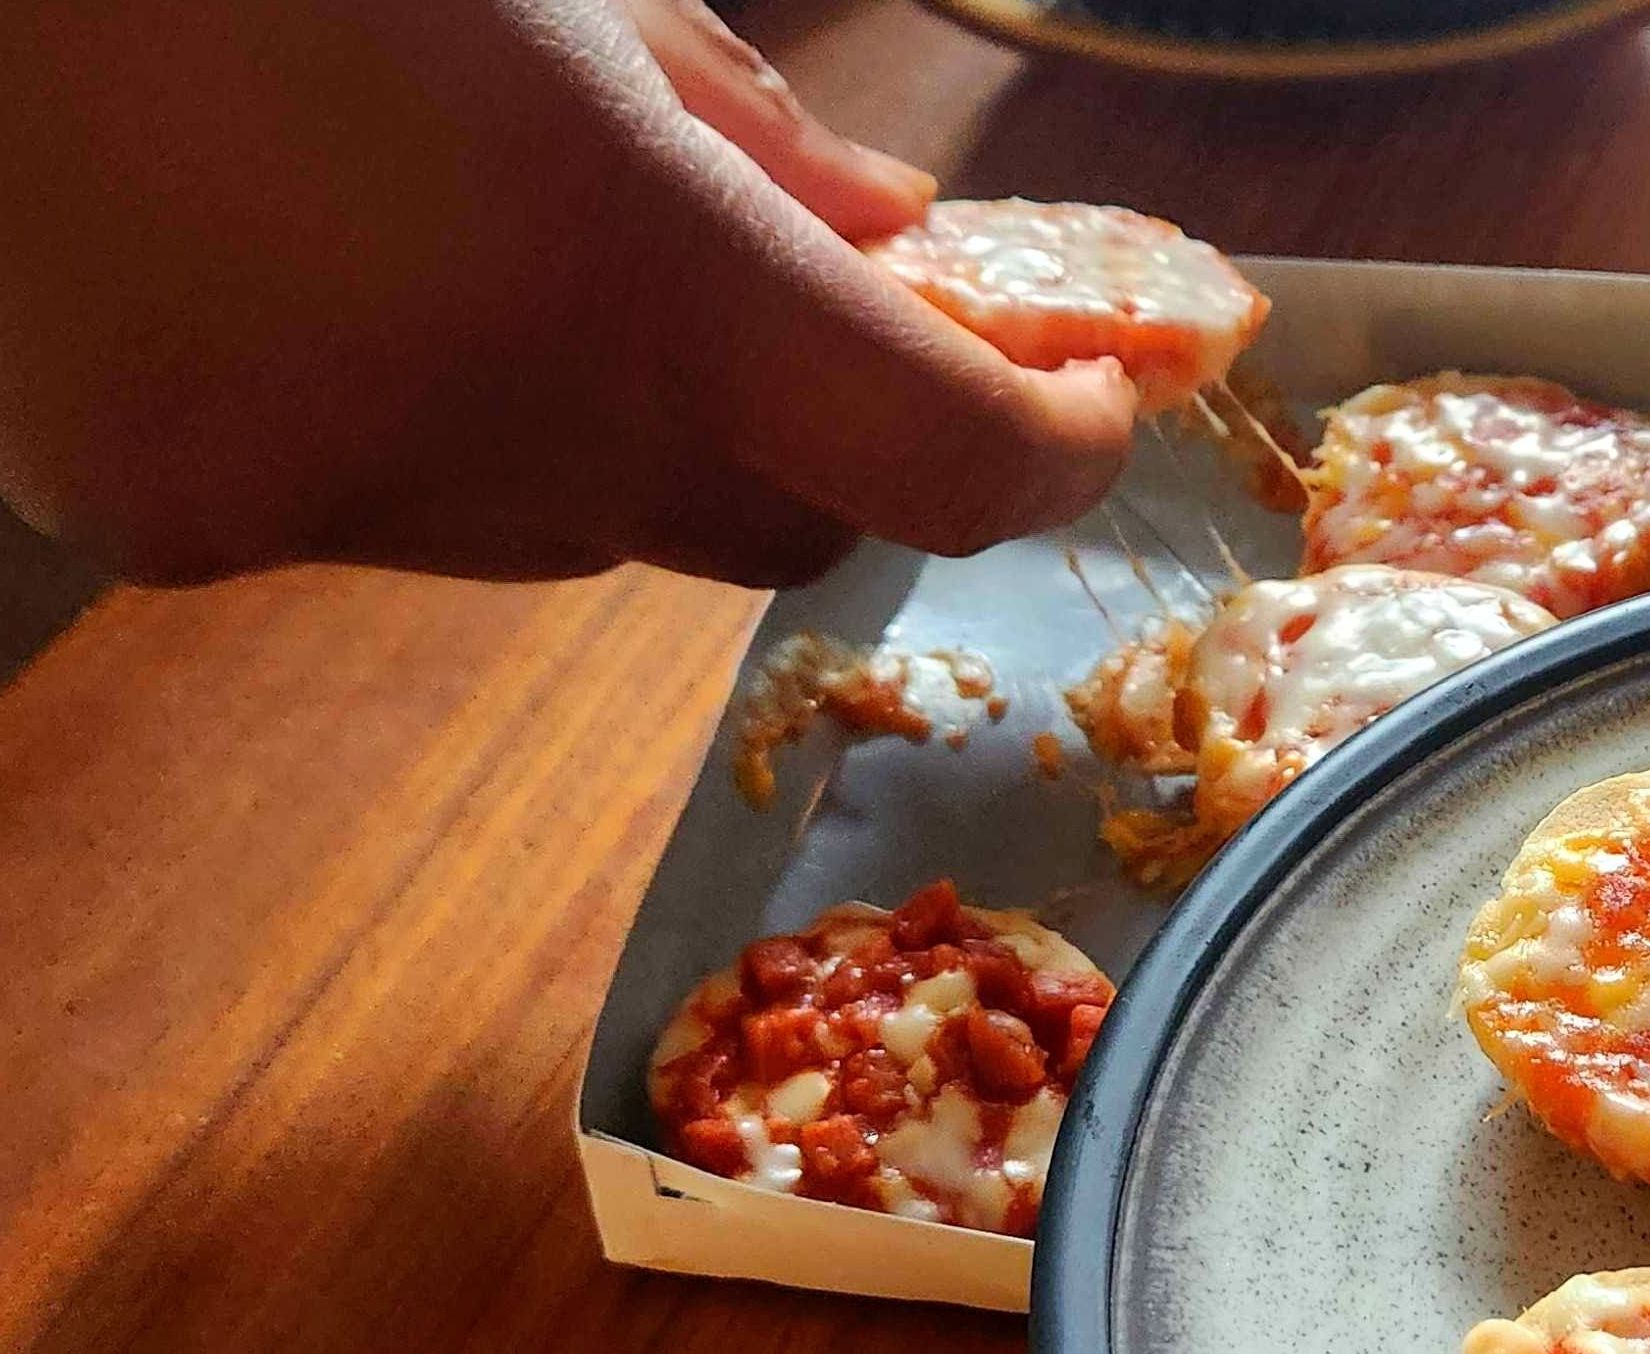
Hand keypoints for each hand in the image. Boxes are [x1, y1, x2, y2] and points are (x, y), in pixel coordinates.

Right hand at [0, 0, 1132, 585]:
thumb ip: (742, 128)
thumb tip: (881, 251)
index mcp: (604, 251)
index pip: (933, 461)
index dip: (1041, 452)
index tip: (1082, 408)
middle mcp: (478, 422)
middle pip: (765, 527)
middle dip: (821, 441)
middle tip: (823, 331)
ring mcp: (312, 495)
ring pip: (571, 531)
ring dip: (600, 430)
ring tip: (482, 253)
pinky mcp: (169, 518)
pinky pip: (386, 517)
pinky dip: (416, 430)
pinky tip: (318, 289)